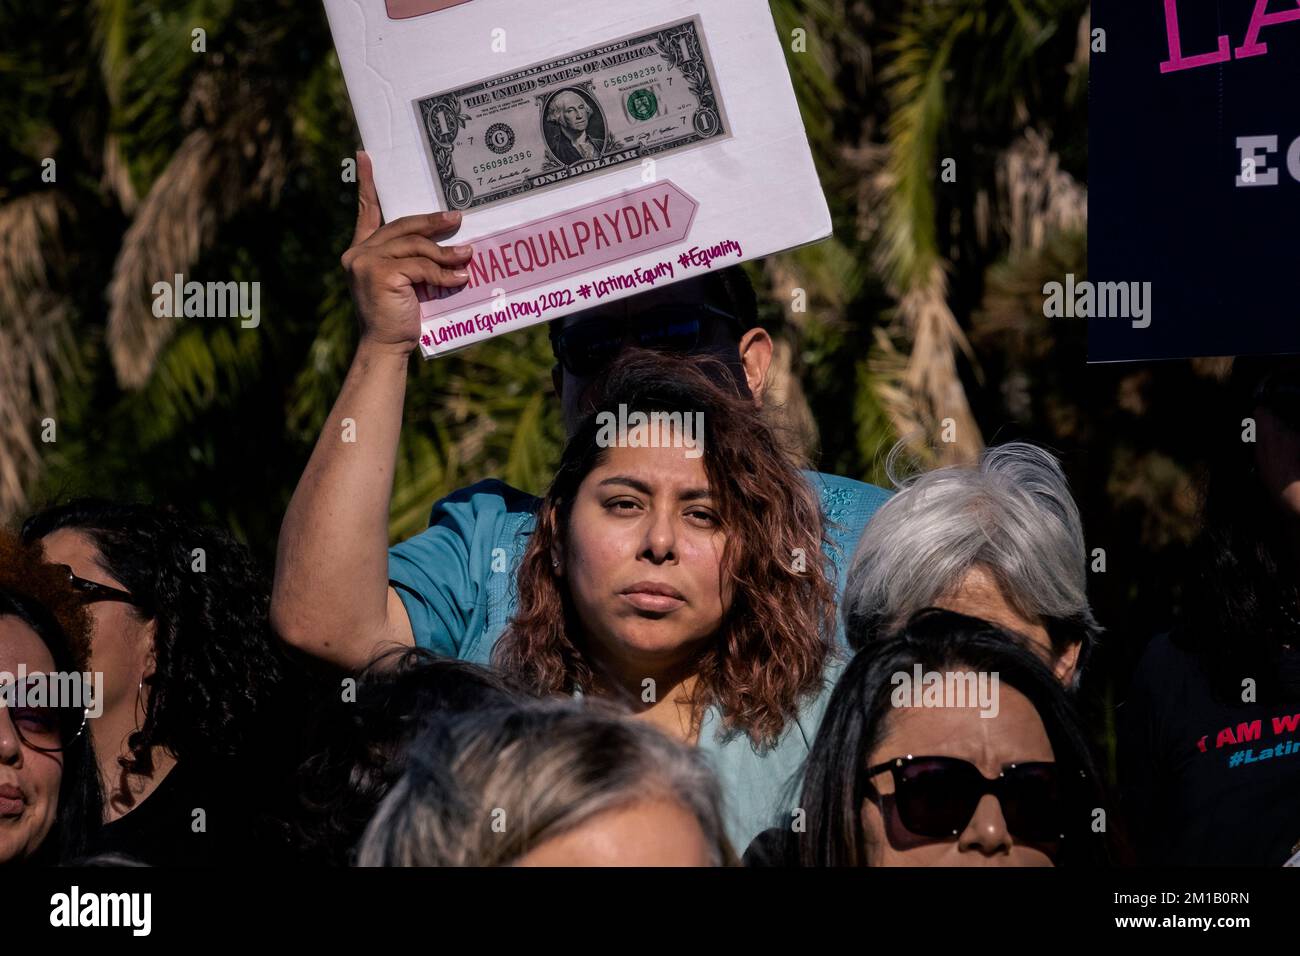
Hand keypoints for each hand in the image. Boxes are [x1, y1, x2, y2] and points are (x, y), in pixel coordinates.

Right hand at [341, 151, 473, 352]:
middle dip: (432, 222)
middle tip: (457, 217)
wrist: (386, 347)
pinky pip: (422, 267)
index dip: (368, 184)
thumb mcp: (404, 283)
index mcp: (361, 251)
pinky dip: (444, 274)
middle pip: (402, 225)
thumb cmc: (398, 318)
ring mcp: (367, 263)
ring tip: (468, 255)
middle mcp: (358, 253)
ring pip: (416, 247)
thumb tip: (446, 241)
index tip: (366, 155)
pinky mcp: (381, 274)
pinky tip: (461, 279)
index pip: (366, 211)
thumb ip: (412, 260)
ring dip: (446, 252)